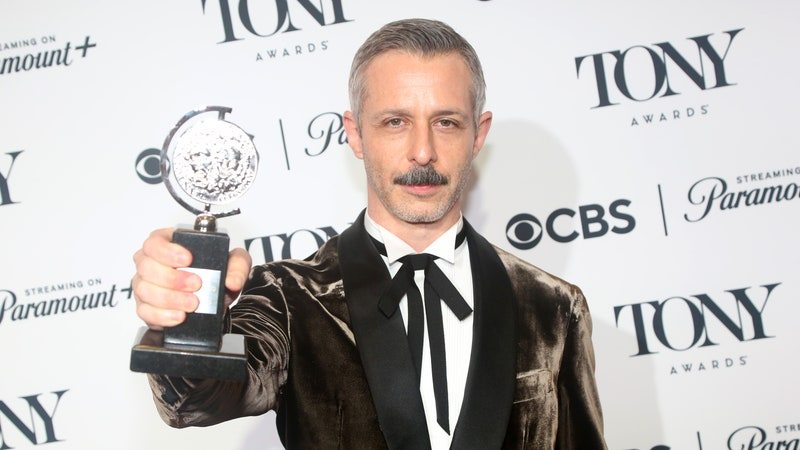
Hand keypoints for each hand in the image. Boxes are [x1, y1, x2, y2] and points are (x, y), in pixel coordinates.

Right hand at [131, 228, 252, 329]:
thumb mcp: (234, 263)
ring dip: (170, 298)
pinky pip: (145, 312)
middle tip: (196, 284)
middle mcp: (151, 263)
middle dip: (172, 278)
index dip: (167, 251)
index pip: (155, 242)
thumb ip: (238, 266)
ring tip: (192, 303)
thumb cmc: (216, 275)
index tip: (187, 259)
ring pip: (145, 290)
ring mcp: (145, 285)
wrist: (215, 301)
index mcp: (167, 244)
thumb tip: (231, 280)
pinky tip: (179, 316)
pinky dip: (163, 316)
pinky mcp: (145, 307)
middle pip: (147, 266)